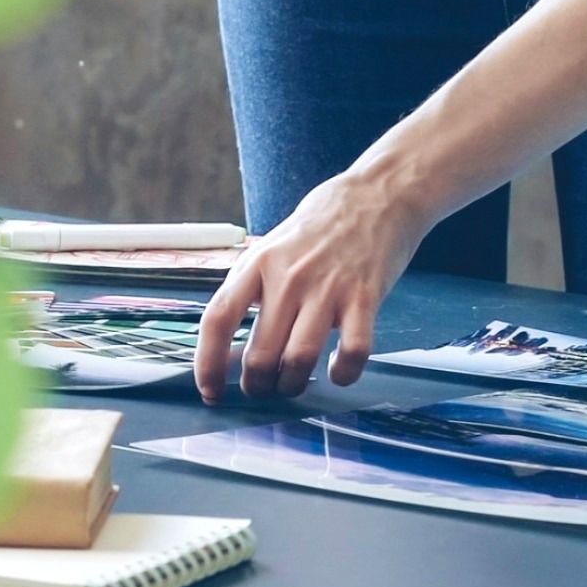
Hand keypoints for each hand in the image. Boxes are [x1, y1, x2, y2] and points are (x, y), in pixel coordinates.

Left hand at [193, 167, 434, 400]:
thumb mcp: (272, 247)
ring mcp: (327, 287)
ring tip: (294, 384)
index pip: (218, 320)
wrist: (377, 195)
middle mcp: (288, 277)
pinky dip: (343, 373)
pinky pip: (353, 351)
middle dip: (258, 385)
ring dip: (292, 385)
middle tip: (264, 388)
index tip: (211, 391)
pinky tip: (339, 371)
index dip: (208, 364)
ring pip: (298, 361)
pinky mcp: (364, 297)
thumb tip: (231, 345)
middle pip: (259, 354)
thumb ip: (253, 289)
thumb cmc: (320, 228)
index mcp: (258, 263)